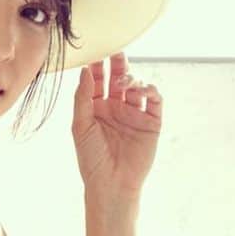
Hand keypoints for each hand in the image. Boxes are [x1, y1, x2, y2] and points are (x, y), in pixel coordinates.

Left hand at [72, 52, 162, 206]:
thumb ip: (83, 97)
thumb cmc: (91, 158)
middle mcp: (116, 108)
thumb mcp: (81, 125)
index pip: (98, 81)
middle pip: (119, 79)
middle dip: (118, 65)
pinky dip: (150, 90)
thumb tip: (86, 70)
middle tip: (117, 52)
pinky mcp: (151, 122)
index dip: (97, 67)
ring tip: (125, 82)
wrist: (111, 183)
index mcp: (97, 108)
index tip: (96, 53)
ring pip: (137, 86)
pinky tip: (142, 89)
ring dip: (132, 79)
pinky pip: (154, 100)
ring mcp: (134, 114)